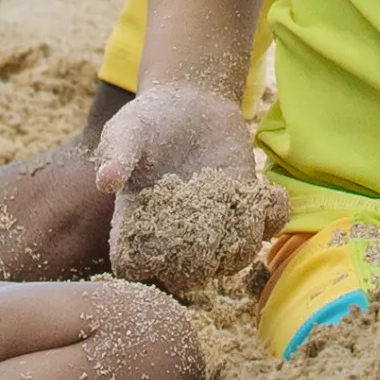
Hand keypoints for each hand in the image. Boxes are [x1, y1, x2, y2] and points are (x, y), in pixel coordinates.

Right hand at [93, 87, 287, 297]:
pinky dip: (273, 218)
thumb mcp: (125, 132)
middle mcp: (175, 235)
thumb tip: (106, 181)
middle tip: (210, 219)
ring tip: (244, 205)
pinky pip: (265, 229)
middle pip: (188, 276)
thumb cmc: (147, 120)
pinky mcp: (244, 206)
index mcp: (136, 226)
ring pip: (231, 261)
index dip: (148, 264)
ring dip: (243, 242)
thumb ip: (116, 156)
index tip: (162, 236)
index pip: (135, 268)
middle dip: (202, 259)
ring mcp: (213, 225)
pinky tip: (269, 192)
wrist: (190, 103)